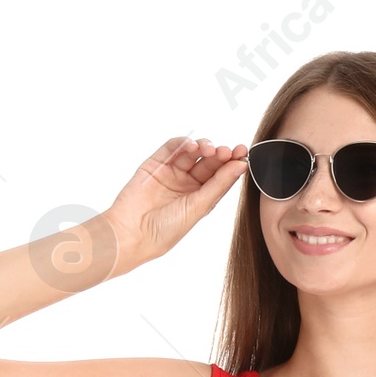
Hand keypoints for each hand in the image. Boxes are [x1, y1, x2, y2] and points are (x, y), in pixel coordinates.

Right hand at [106, 134, 247, 269]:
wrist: (132, 233)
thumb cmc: (165, 230)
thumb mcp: (198, 208)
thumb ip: (219, 185)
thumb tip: (240, 166)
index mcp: (199, 198)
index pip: (220, 176)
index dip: (232, 164)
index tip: (243, 154)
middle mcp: (186, 184)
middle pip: (209, 162)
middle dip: (220, 154)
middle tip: (227, 150)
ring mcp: (171, 173)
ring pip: (192, 152)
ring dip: (204, 146)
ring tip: (210, 149)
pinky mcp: (156, 163)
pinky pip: (172, 147)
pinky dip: (184, 143)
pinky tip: (193, 146)